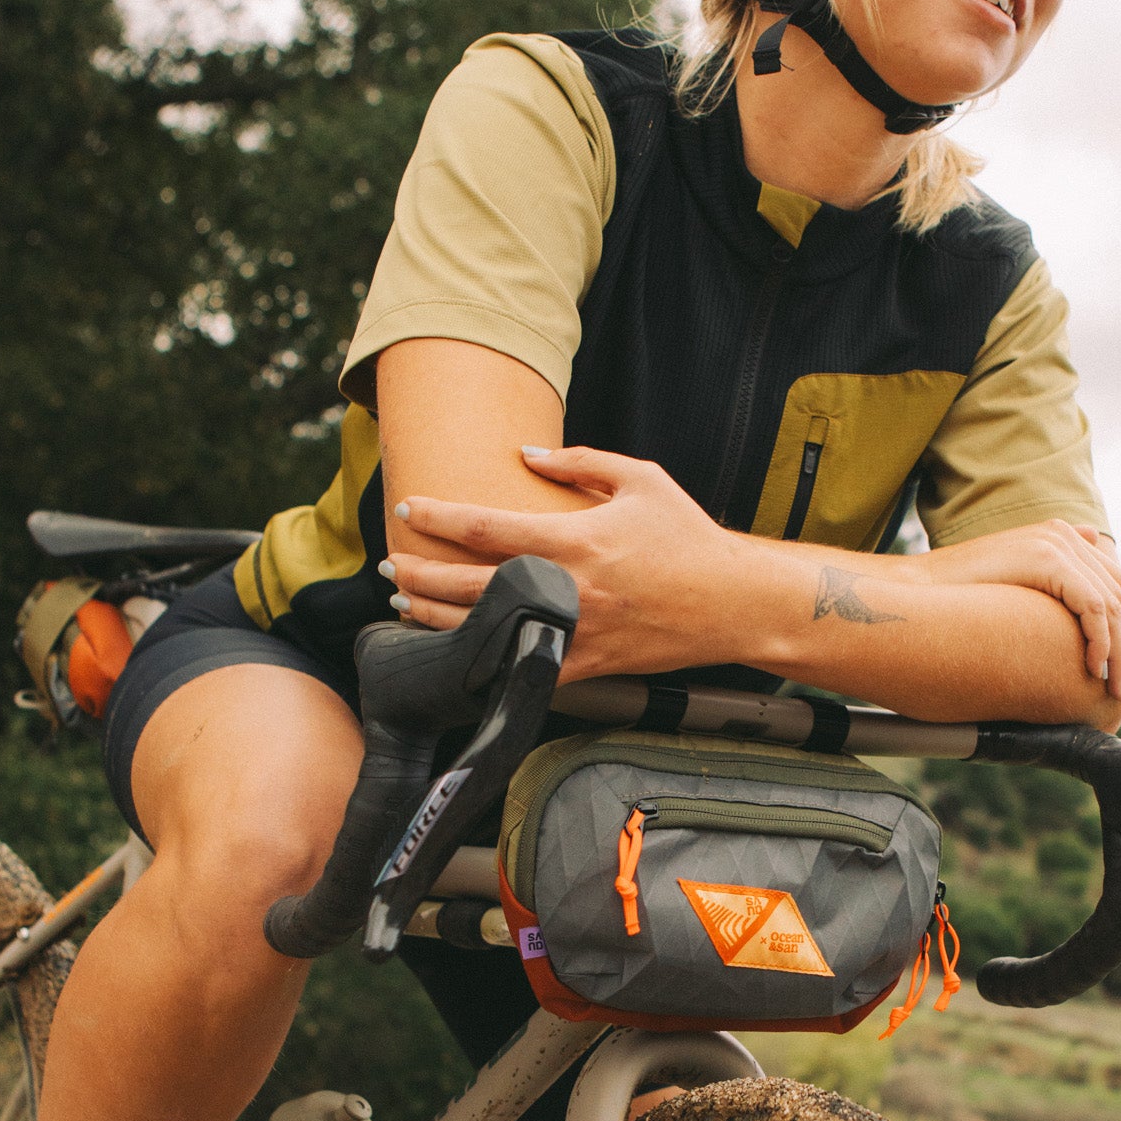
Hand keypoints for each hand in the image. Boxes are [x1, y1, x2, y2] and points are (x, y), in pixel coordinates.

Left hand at [383, 446, 740, 681]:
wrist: (732, 602)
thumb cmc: (688, 538)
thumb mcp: (641, 479)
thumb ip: (580, 462)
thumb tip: (527, 454)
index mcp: (576, 539)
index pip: (488, 526)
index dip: (440, 517)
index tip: (409, 508)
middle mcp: (569, 588)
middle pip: (472, 584)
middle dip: (421, 574)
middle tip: (389, 565)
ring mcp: (576, 631)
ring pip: (489, 631)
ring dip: (439, 618)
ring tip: (406, 603)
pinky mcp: (588, 663)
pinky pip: (525, 666)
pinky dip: (486, 662)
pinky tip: (459, 653)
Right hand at [919, 521, 1120, 697]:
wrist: (918, 593)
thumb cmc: (957, 602)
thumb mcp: (1012, 594)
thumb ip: (1046, 591)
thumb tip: (1080, 614)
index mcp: (1061, 538)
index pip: (1118, 582)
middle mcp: (1065, 534)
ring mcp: (1058, 543)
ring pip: (1114, 603)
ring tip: (1118, 686)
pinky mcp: (1048, 559)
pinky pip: (1094, 606)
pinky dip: (1101, 641)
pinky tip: (1094, 670)